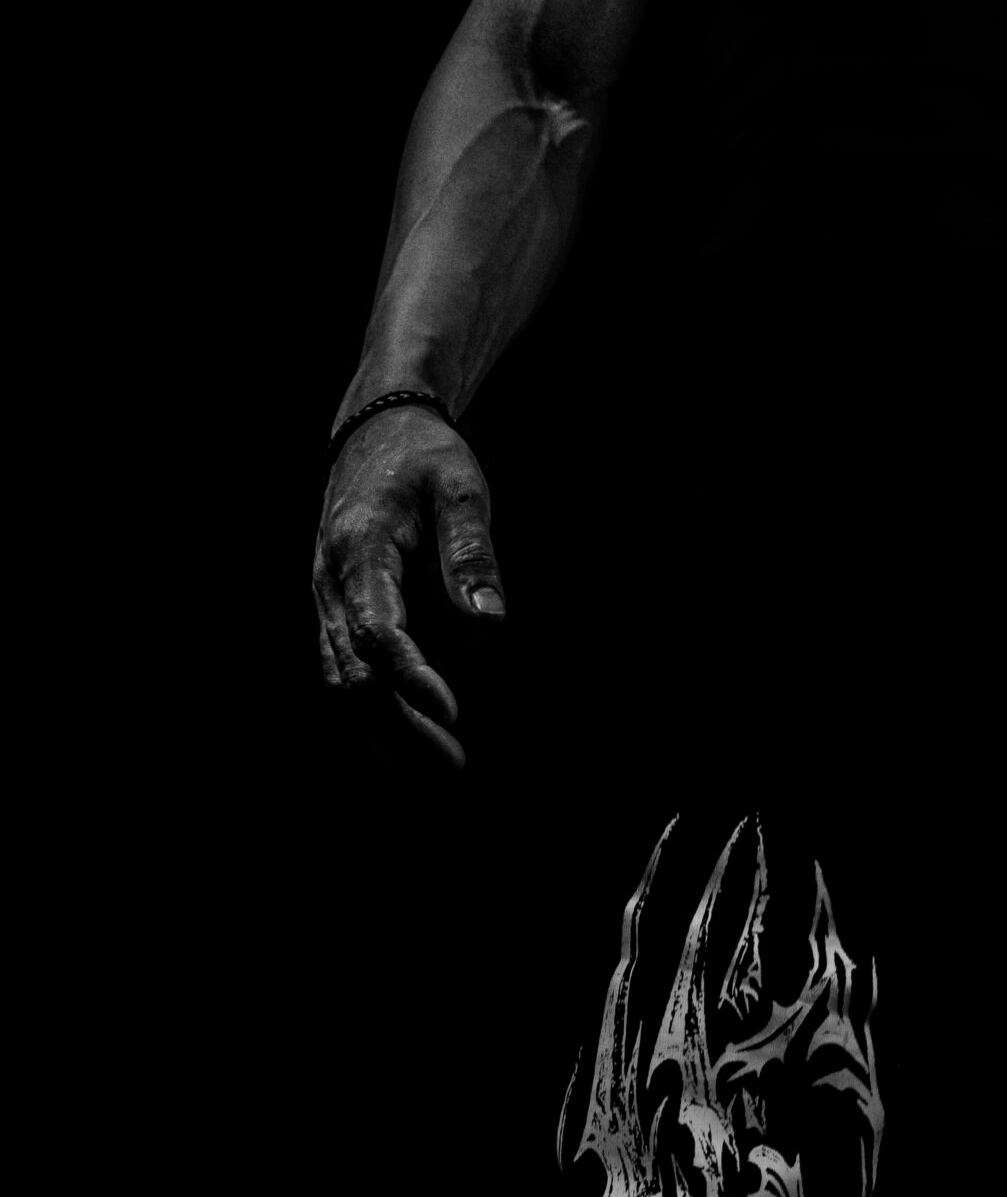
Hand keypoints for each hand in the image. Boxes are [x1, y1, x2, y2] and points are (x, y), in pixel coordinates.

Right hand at [313, 405, 505, 770]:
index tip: (451, 713)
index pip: (379, 629)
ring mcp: (328, 601)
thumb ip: (472, 555)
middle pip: (354, 673)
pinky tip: (409, 748)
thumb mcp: (460, 488)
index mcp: (360, 549)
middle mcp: (332, 583)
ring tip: (442, 767)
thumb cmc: (424, 455)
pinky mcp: (336, 614)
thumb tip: (490, 624)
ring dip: (386, 733)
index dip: (412, 676)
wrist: (374, 429)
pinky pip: (342, 674)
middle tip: (454, 765)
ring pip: (342, 683)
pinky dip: (371, 717)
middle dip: (402, 725)